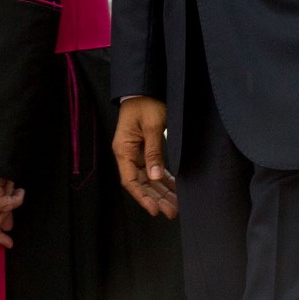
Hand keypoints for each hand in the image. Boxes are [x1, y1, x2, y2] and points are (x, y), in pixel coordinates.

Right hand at [112, 95, 176, 218]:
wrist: (144, 87)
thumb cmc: (146, 104)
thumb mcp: (152, 127)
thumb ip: (154, 152)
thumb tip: (155, 177)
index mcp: (123, 150)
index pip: (131, 181)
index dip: (143, 197)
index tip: (155, 210)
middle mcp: (127, 154)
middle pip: (141, 183)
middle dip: (156, 198)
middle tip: (171, 212)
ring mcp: (135, 152)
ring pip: (148, 178)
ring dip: (160, 191)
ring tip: (175, 205)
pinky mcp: (144, 148)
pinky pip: (153, 168)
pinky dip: (163, 178)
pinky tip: (174, 188)